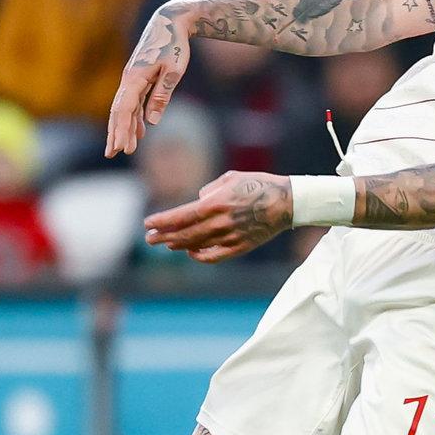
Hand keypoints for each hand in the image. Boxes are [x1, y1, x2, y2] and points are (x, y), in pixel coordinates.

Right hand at [106, 2, 195, 157]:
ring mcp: (132, 78)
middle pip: (118, 111)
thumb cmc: (174, 45)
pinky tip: (139, 131)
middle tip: (112, 154)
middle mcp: (129, 79)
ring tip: (123, 149)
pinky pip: (133, 102)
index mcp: (135, 78)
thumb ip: (162, 95)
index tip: (123, 148)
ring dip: (123, 127)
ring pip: (124, 107)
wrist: (170, 22)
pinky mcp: (138, 77)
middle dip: (115, 133)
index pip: (124, 110)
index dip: (122, 130)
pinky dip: (134, 117)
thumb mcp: (173, 71)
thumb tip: (151, 121)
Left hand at [143, 171, 293, 262]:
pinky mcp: (240, 247)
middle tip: (149, 239)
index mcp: (217, 203)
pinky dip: (200, 256)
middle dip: (163, 236)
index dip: (163, 222)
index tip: (148, 224)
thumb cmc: (259, 185)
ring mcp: (231, 237)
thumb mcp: (231, 178)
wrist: (287, 202)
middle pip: (185, 234)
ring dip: (178, 245)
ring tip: (166, 244)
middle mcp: (221, 222)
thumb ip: (209, 190)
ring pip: (197, 246)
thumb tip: (197, 201)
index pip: (182, 216)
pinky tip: (191, 252)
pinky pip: (215, 256)